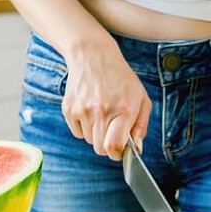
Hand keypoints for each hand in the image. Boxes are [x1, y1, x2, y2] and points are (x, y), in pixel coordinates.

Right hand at [61, 40, 151, 160]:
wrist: (93, 57)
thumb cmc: (122, 79)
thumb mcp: (141, 98)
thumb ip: (141, 125)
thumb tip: (136, 148)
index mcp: (123, 109)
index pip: (114, 146)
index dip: (118, 154)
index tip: (121, 151)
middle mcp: (102, 111)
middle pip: (100, 149)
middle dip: (108, 146)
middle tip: (113, 132)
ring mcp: (83, 110)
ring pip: (90, 141)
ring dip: (97, 134)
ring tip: (103, 115)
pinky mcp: (69, 109)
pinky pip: (78, 133)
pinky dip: (84, 128)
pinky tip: (91, 111)